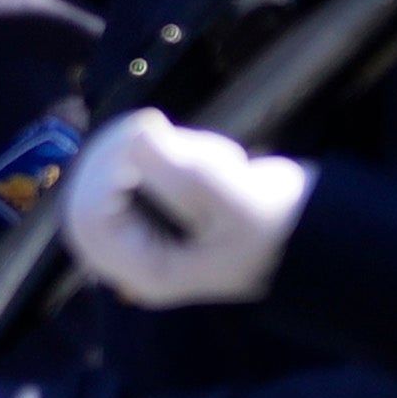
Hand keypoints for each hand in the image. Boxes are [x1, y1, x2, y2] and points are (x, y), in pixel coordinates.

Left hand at [61, 106, 311, 306]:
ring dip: (143, 151)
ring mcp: (138, 234)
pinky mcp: (149, 207)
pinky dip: (157, 150)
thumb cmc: (281, 226)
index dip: (105, 168)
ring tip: (207, 158)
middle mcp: (132, 258)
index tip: (148, 130)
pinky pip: (127, 169)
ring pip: (105, 178)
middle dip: (117, 154)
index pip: (89, 217)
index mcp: (146, 271)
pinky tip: (207, 159)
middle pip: (85, 197)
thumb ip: (188, 174)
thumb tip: (135, 135)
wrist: (311, 230)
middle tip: (160, 126)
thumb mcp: (240, 201)